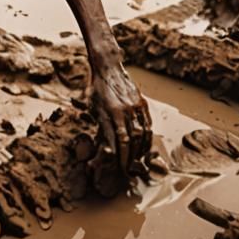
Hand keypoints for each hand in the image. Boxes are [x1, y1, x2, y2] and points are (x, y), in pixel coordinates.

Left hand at [89, 57, 151, 192]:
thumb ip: (98, 125)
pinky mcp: (142, 103)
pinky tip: (144, 146)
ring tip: (137, 162)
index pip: (115, 141)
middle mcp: (122, 110)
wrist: (107, 67)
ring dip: (140, 151)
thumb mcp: (91, 106)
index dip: (118, 157)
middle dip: (130, 158)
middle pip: (130, 140)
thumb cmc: (95, 89)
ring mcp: (134, 106)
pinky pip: (148, 124)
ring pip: (141, 134)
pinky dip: (147, 138)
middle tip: (128, 171)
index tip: (118, 169)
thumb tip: (102, 146)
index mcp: (107, 112)